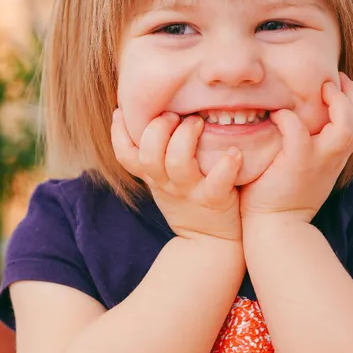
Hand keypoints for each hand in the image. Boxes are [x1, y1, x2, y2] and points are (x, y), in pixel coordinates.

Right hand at [112, 110, 242, 241]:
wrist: (209, 242)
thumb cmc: (187, 201)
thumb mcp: (162, 180)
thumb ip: (154, 154)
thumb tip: (146, 116)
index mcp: (151, 176)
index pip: (124, 154)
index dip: (118, 132)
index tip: (123, 110)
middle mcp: (166, 183)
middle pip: (149, 154)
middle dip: (158, 127)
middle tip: (174, 115)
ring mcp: (189, 192)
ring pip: (178, 163)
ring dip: (186, 137)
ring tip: (198, 122)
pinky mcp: (214, 200)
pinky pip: (217, 182)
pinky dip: (226, 165)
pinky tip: (234, 152)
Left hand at [240, 74, 352, 223]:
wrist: (275, 228)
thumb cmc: (281, 195)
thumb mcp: (304, 168)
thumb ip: (308, 145)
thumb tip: (297, 118)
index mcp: (336, 156)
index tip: (337, 83)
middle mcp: (333, 157)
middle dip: (352, 93)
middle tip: (333, 79)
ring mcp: (318, 161)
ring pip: (346, 126)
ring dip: (337, 103)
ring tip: (320, 89)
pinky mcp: (297, 164)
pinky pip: (298, 132)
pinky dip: (289, 118)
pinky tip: (277, 115)